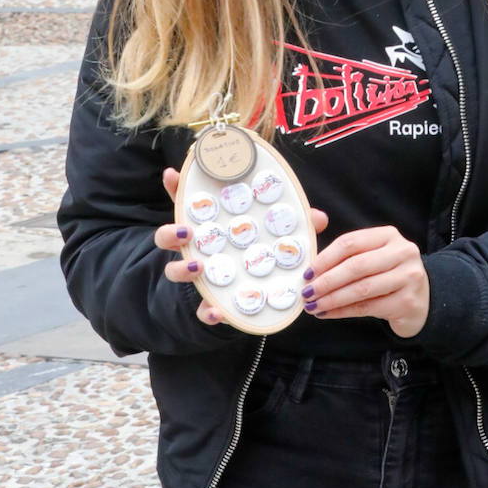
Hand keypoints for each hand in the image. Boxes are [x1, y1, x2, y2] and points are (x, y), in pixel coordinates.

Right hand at [154, 166, 328, 326]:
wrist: (246, 298)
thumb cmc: (255, 255)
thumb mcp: (272, 236)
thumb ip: (290, 225)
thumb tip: (318, 217)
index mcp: (208, 227)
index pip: (187, 205)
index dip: (176, 188)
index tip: (172, 174)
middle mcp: (195, 250)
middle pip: (168, 237)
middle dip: (171, 233)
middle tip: (187, 231)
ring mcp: (197, 277)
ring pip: (175, 271)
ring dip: (182, 268)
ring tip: (198, 267)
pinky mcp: (207, 304)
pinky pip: (201, 310)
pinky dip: (207, 312)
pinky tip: (217, 312)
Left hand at [302, 225, 429, 338]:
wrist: (421, 299)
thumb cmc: (387, 275)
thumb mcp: (373, 256)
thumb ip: (346, 253)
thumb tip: (310, 264)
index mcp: (388, 235)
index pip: (350, 242)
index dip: (325, 258)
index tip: (307, 272)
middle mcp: (402, 252)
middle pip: (356, 266)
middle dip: (327, 281)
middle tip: (307, 291)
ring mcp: (408, 277)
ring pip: (362, 289)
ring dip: (332, 299)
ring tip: (313, 305)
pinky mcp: (407, 301)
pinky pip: (368, 307)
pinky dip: (343, 312)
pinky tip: (328, 313)